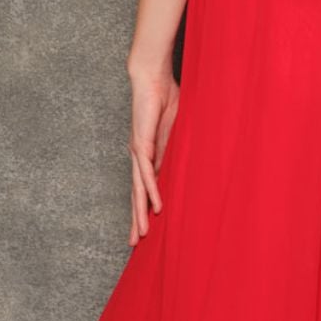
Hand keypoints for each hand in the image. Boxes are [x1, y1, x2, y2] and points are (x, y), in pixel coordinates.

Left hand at [127, 65, 179, 245]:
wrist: (152, 77)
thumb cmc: (165, 98)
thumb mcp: (176, 131)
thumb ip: (177, 149)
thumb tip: (185, 164)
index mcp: (147, 155)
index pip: (144, 188)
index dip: (143, 209)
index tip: (145, 227)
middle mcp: (138, 157)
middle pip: (136, 195)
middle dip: (135, 220)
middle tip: (134, 243)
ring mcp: (138, 152)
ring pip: (138, 190)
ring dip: (140, 213)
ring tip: (142, 235)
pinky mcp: (142, 144)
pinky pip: (147, 173)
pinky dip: (151, 191)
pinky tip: (155, 207)